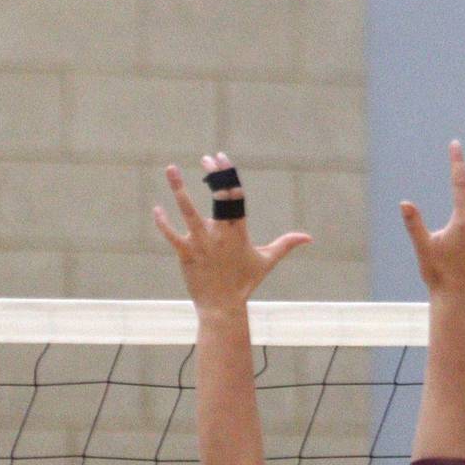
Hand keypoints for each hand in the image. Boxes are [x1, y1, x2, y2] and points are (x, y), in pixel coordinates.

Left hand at [153, 153, 310, 312]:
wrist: (223, 307)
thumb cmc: (244, 283)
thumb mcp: (267, 261)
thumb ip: (285, 244)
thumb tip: (308, 238)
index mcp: (239, 230)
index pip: (235, 196)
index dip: (228, 175)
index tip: (220, 158)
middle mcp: (221, 234)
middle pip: (218, 198)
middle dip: (214, 175)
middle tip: (206, 158)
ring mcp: (202, 243)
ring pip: (189, 212)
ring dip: (179, 190)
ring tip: (171, 168)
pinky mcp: (186, 254)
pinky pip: (172, 235)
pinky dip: (163, 222)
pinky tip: (156, 208)